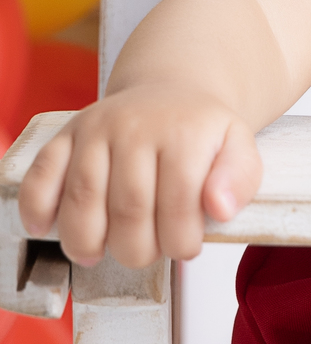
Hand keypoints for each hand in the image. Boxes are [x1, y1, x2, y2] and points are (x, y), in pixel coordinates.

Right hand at [17, 87, 261, 267]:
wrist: (172, 90)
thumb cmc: (201, 131)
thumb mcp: (238, 146)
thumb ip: (240, 177)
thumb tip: (219, 209)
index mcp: (183, 131)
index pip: (179, 204)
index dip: (181, 241)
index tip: (185, 247)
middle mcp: (136, 126)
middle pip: (128, 209)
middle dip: (138, 249)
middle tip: (146, 252)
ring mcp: (96, 129)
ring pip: (82, 199)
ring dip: (88, 242)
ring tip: (99, 253)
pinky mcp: (65, 136)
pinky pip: (40, 175)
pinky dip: (37, 208)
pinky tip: (46, 229)